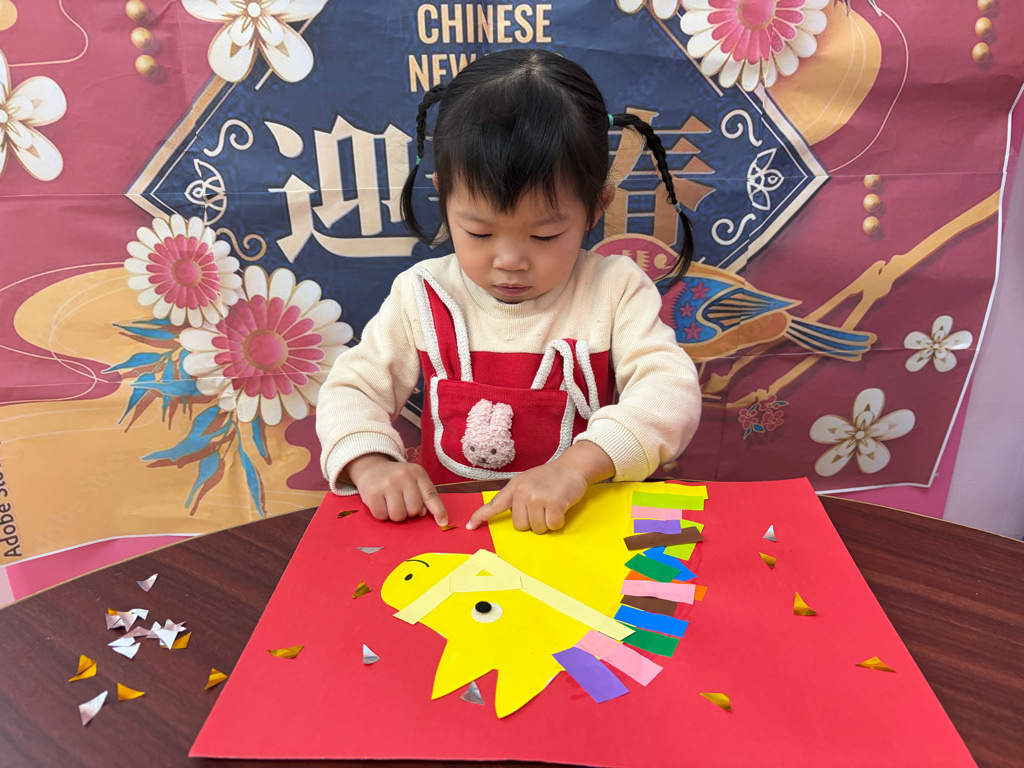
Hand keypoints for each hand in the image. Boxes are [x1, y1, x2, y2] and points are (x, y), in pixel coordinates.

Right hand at [345, 454, 447, 525]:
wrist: (371, 468)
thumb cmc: (396, 478)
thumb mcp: (413, 480)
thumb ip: (423, 495)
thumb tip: (424, 513)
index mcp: (418, 473)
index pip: (431, 495)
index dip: (438, 511)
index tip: (443, 522)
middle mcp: (404, 476)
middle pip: (414, 510)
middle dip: (408, 511)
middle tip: (401, 501)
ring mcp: (387, 484)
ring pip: (398, 516)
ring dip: (395, 515)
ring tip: (390, 503)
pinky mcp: (372, 493)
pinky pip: (382, 516)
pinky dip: (382, 514)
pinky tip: (380, 502)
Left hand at [466, 442, 614, 533]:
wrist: (572, 467)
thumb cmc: (550, 477)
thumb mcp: (527, 482)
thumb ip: (517, 497)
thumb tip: (511, 516)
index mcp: (514, 487)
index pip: (494, 504)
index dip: (481, 516)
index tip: (470, 526)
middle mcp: (523, 492)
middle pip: (520, 526)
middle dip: (532, 522)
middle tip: (542, 507)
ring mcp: (538, 497)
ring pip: (536, 528)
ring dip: (546, 522)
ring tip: (552, 506)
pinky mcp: (554, 503)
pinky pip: (552, 526)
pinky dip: (558, 522)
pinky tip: (561, 508)